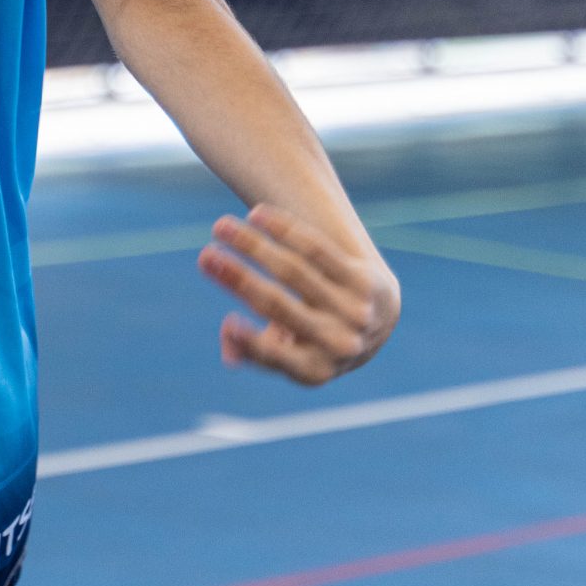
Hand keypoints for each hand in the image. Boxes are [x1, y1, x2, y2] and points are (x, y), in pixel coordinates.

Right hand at [199, 206, 398, 386]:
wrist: (379, 318)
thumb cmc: (317, 337)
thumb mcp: (292, 356)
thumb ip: (259, 353)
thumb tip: (228, 355)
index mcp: (314, 370)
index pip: (276, 355)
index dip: (250, 342)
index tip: (227, 321)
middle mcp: (338, 343)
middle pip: (278, 305)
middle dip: (238, 279)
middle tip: (205, 256)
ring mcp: (354, 310)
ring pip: (295, 270)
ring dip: (253, 245)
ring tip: (220, 227)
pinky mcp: (364, 278)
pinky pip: (317, 248)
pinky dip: (284, 229)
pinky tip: (256, 214)